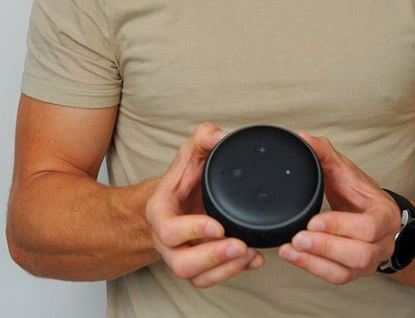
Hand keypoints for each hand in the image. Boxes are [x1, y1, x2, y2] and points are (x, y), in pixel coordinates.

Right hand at [145, 122, 263, 287]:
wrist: (179, 197)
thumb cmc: (184, 175)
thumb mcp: (191, 150)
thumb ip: (205, 137)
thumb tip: (222, 135)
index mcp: (160, 212)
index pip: (168, 230)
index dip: (192, 231)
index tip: (218, 225)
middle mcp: (167, 240)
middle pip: (181, 264)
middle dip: (212, 258)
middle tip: (239, 245)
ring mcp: (182, 255)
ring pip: (197, 278)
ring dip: (226, 269)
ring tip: (249, 253)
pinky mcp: (199, 265)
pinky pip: (212, 279)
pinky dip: (235, 272)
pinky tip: (254, 259)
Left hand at [278, 132, 400, 283]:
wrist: (372, 213)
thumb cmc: (359, 191)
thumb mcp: (345, 169)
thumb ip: (324, 153)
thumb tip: (302, 137)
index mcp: (385, 215)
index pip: (368, 226)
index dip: (340, 225)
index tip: (313, 219)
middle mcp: (382, 242)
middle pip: (359, 254)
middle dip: (326, 247)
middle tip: (298, 237)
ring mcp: (370, 262)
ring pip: (346, 271)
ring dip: (315, 262)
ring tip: (290, 249)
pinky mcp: (354, 273)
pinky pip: (336, 278)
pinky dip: (313, 269)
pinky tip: (293, 257)